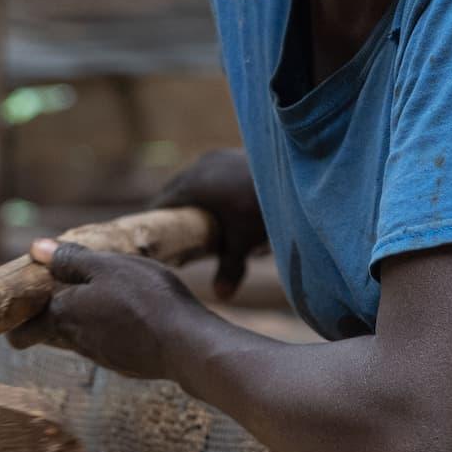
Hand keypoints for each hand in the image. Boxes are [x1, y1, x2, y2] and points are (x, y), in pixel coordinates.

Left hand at [6, 240, 205, 381]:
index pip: (25, 332)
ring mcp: (104, 355)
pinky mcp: (128, 362)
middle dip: (53, 315)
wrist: (187, 345)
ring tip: (104, 294)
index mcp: (65, 316)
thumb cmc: (146, 299)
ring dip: (85, 318)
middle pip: (52, 333)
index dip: (18, 322)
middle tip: (63, 290)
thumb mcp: (108, 266)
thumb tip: (36, 248)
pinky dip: (111, 328)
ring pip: (81, 337)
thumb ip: (71, 259)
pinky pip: (109, 342)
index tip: (19, 310)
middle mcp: (78, 342)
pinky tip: (132, 313)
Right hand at [154, 148, 266, 299]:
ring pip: (196, 179)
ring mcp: (217, 157)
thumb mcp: (243, 242)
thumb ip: (230, 268)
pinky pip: (213, 172)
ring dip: (196, 196)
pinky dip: (213, 186)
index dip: (158, 221)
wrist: (293, 175)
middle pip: (177, 190)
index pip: (162, 204)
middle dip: (177, 210)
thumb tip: (221, 296)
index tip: (159, 238)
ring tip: (200, 216)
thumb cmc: (260, 208)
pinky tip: (224, 200)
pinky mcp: (232, 155)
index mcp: (192, 186)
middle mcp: (199, 166)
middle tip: (177, 231)